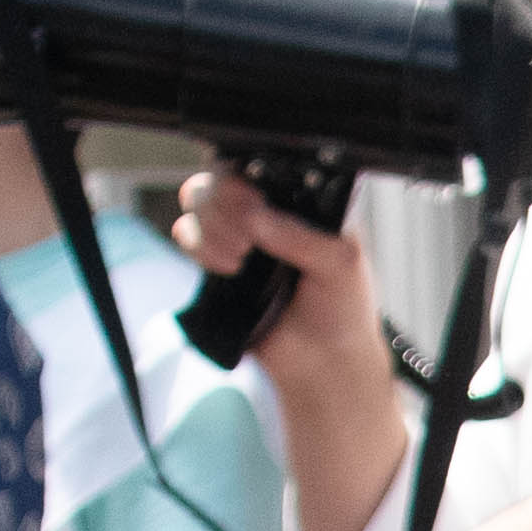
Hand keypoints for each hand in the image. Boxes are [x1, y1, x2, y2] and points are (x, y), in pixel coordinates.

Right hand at [174, 160, 387, 413]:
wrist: (323, 363)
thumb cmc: (343, 310)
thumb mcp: (341, 264)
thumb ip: (302, 236)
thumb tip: (257, 215)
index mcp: (299, 204)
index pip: (259, 166)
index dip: (245, 175)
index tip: (254, 199)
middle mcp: (265, 214)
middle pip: (219, 176)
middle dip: (225, 201)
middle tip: (248, 234)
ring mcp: (238, 237)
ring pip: (197, 201)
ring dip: (213, 225)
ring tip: (242, 257)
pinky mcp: (216, 265)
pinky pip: (187, 236)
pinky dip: (201, 246)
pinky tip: (229, 269)